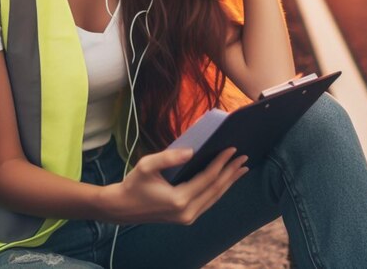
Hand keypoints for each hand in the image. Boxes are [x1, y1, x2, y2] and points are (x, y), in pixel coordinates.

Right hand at [100, 147, 248, 224]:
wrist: (122, 208)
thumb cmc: (134, 184)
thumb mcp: (147, 165)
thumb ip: (169, 157)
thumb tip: (192, 151)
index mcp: (179, 200)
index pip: (208, 178)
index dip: (221, 162)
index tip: (232, 149)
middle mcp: (187, 212)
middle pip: (216, 189)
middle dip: (231, 172)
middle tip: (244, 157)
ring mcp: (188, 217)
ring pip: (214, 197)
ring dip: (229, 181)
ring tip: (241, 168)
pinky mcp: (186, 217)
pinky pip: (208, 201)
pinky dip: (219, 189)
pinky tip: (225, 180)